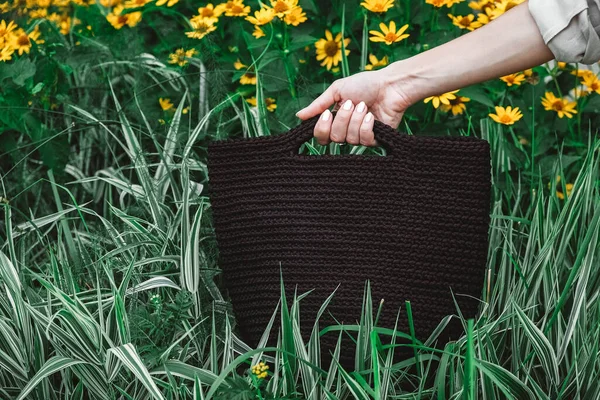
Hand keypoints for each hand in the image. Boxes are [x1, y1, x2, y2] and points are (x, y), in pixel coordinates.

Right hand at [295, 66, 412, 145]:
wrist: (390, 85)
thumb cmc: (365, 84)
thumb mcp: (337, 90)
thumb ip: (318, 105)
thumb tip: (299, 116)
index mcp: (334, 119)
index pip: (320, 136)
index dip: (322, 128)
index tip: (328, 113)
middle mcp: (345, 130)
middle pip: (334, 138)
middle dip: (342, 119)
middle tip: (352, 104)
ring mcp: (360, 136)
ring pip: (349, 139)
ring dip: (356, 119)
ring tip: (364, 106)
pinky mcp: (374, 139)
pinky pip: (364, 141)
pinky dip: (366, 125)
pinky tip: (372, 115)